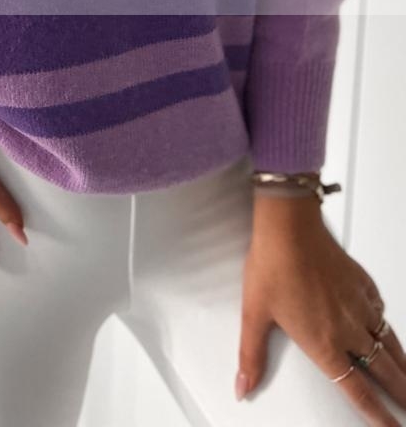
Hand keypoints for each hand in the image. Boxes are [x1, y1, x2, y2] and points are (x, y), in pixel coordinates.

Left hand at [237, 192, 405, 425]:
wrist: (290, 226)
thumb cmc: (272, 264)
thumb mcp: (254, 314)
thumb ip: (251, 355)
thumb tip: (243, 385)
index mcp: (322, 342)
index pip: (356, 390)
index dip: (377, 414)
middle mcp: (347, 328)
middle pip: (383, 370)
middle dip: (401, 393)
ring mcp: (359, 304)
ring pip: (388, 342)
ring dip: (401, 364)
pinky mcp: (362, 282)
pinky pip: (381, 309)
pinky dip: (386, 324)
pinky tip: (384, 325)